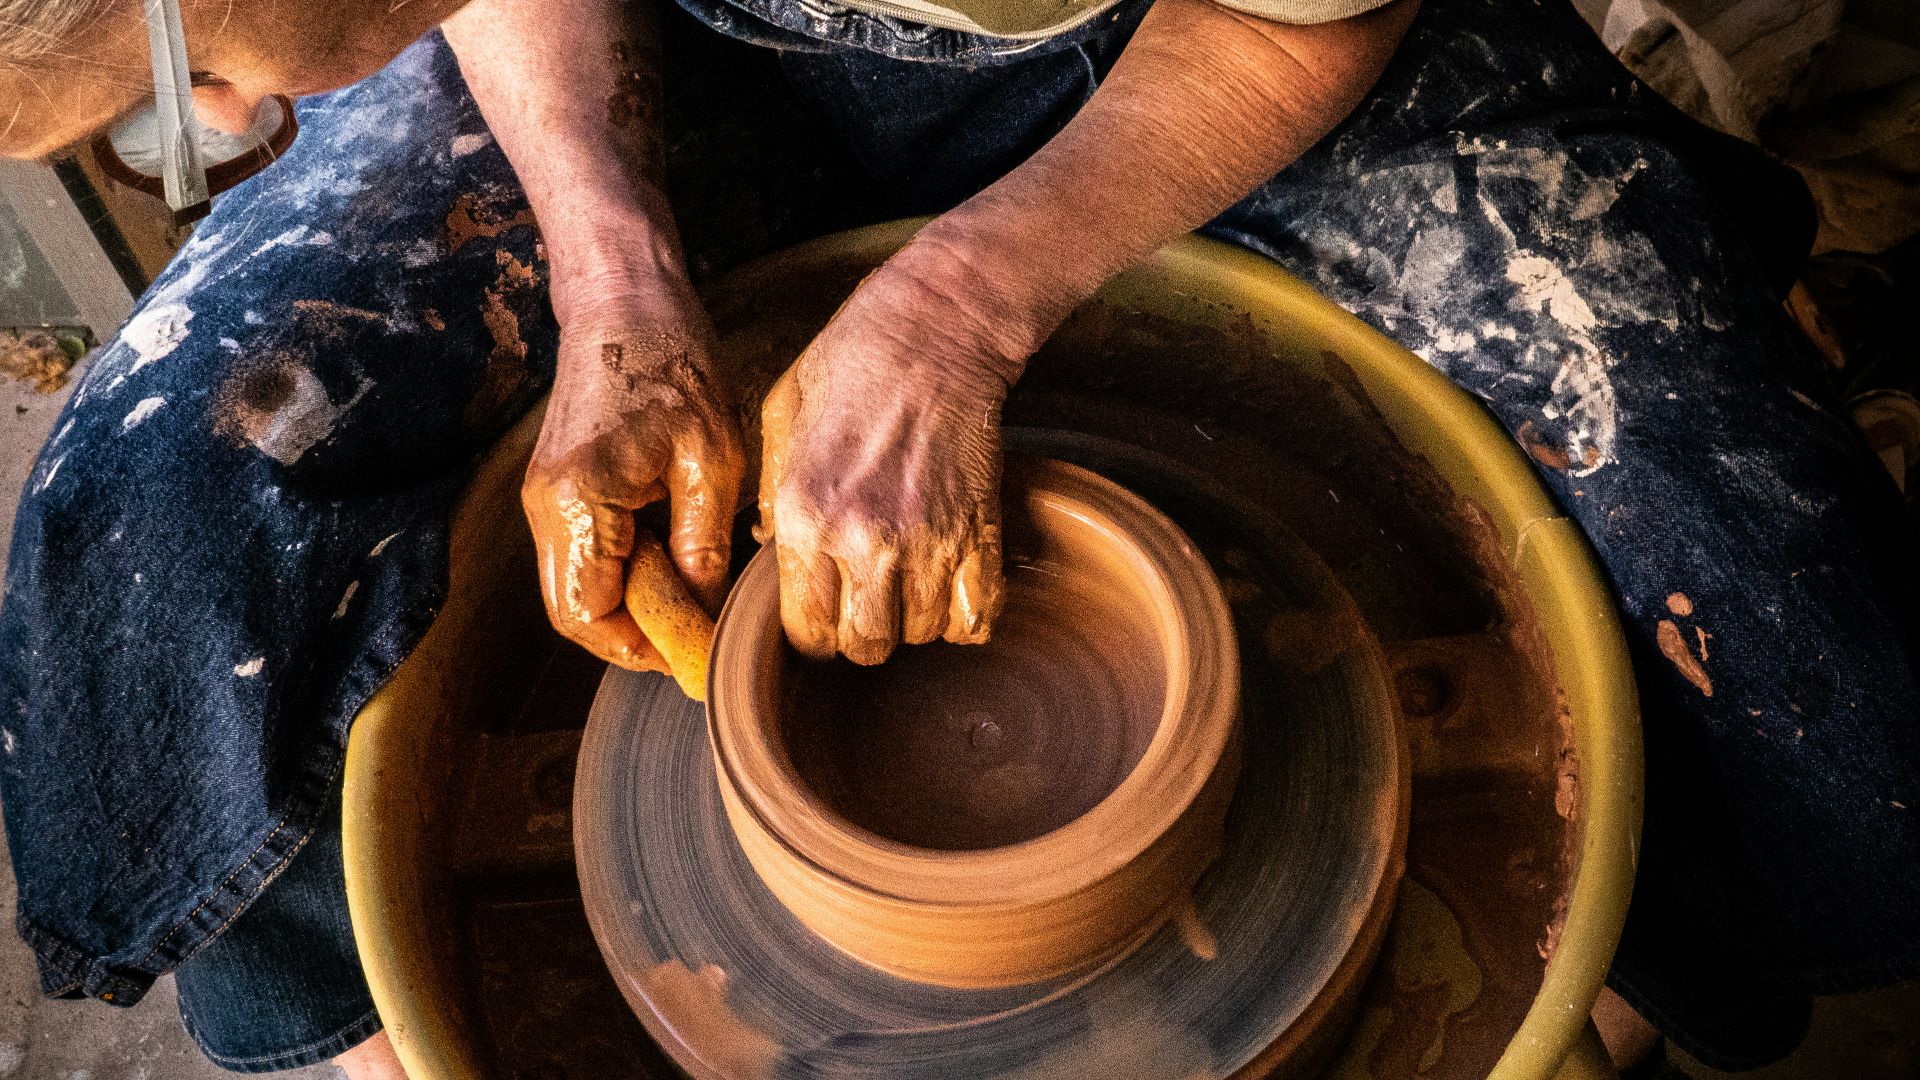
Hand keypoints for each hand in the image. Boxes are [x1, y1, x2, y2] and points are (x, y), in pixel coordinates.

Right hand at [523, 289, 744, 671]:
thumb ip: (703, 547)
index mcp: (579, 502)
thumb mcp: (711, 461)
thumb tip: (705, 615)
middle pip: (575, 613)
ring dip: (631, 602)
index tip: (692, 653)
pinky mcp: (557, 487)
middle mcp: (546, 507)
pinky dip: (625, 571)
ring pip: (578, 587)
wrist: (625, 298)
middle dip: (635, 634)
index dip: (640, 648)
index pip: (590, 617)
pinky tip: (673, 550)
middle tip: (696, 631)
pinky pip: (585, 555)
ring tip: (692, 587)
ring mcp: (544, 498)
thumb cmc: (673, 362)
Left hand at [758, 254, 1036, 664]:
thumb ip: (771, 497)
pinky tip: (950, 588)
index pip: (805, 632)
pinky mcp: (979, 532)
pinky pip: (976, 617)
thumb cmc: (849, 364)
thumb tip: (771, 550)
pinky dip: (965, 616)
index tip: (822, 610)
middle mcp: (863, 541)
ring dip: (913, 620)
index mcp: (803, 516)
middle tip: (866, 599)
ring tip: (907, 580)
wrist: (933, 330)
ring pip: (920, 636)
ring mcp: (927, 541)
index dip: (813, 632)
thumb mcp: (779, 421)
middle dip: (862, 633)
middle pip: (865, 647)